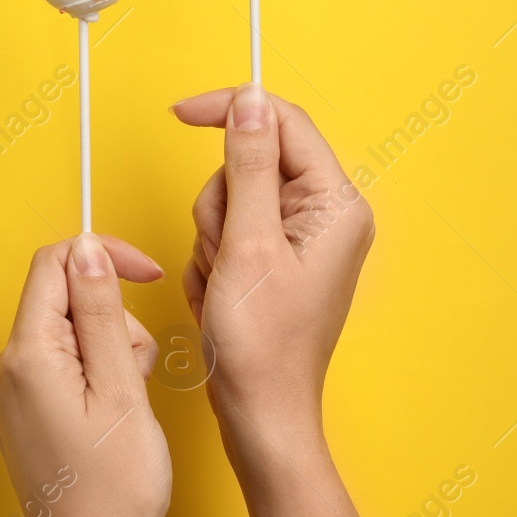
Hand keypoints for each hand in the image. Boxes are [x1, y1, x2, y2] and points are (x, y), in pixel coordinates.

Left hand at [0, 234, 168, 516]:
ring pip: (66, 332)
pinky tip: (111, 415)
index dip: (104, 257)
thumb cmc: (114, 491)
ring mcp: (7, 392)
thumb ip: (101, 312)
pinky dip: (94, 374)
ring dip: (108, 349)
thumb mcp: (121, 388)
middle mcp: (4, 368)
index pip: (55, 264)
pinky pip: (59, 364)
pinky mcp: (19, 411)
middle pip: (62, 298)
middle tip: (139, 373)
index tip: (147, 274)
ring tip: (127, 404)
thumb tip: (87, 250)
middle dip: (112, 319)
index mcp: (26, 356)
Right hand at [171, 84, 373, 449]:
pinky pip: (227, 232)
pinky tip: (219, 296)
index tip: (180, 113)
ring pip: (230, 198)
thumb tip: (250, 101)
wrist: (260, 416)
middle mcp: (327, 216)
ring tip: (221, 284)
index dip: (229, 110)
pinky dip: (211, 261)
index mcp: (336, 205)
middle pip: (249, 161)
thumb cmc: (261, 347)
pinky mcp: (279, 260)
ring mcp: (302, 240)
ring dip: (210, 239)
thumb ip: (247, 165)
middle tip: (224, 255)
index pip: (281, 122)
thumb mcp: (247, 247)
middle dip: (218, 205)